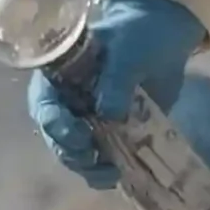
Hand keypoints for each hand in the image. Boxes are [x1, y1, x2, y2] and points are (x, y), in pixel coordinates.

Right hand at [27, 0, 207, 187]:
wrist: (164, 34)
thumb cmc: (136, 34)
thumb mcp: (127, 50)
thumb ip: (117, 81)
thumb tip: (111, 115)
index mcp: (60, 76)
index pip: (45, 106)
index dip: (58, 125)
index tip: (81, 137)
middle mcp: (67, 102)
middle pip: (55, 137)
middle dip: (72, 152)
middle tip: (94, 158)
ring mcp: (88, 120)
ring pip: (75, 154)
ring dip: (89, 168)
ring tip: (112, 172)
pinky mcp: (110, 134)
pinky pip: (100, 160)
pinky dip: (107, 172)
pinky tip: (122, 175)